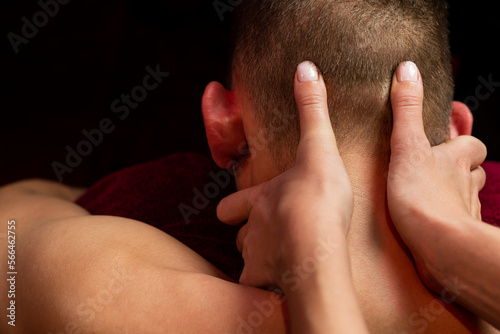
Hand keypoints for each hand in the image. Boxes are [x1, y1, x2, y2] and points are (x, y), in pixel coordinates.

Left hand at [217, 61, 353, 290]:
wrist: (318, 246)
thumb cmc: (318, 197)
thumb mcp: (318, 147)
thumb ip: (312, 110)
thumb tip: (305, 67)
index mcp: (259, 200)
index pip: (231, 205)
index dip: (234, 206)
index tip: (240, 207)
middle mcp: (251, 229)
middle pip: (237, 235)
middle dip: (245, 235)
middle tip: (265, 235)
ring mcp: (255, 257)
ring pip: (248, 261)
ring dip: (259, 259)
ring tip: (280, 261)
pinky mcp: (263, 282)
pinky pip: (258, 288)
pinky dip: (267, 287)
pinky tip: (282, 286)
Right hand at [387, 61, 486, 289]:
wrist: (439, 246)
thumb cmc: (421, 197)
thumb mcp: (407, 144)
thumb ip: (406, 109)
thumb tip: (407, 69)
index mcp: (457, 158)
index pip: (473, 143)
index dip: (462, 139)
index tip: (448, 135)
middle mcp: (467, 183)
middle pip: (474, 170)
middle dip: (460, 167)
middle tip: (436, 165)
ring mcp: (464, 209)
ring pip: (467, 196)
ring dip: (454, 192)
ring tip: (430, 192)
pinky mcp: (457, 234)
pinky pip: (456, 221)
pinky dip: (447, 218)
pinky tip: (429, 221)